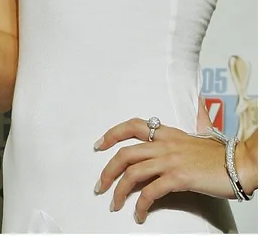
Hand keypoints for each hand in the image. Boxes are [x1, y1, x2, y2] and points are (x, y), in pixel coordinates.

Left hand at [94, 117, 238, 223]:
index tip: (99, 145)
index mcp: (167, 134)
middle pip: (125, 153)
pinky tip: (139, 213)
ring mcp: (170, 160)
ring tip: (114, 203)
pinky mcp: (179, 177)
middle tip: (100, 185)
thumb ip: (176, 142)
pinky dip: (141, 204)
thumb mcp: (194, 141)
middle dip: (107, 170)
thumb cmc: (220, 156)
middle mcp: (165, 144)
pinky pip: (151, 192)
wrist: (241, 163)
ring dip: (119, 190)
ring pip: (133, 172)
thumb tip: (165, 144)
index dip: (112, 134)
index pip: (132, 126)